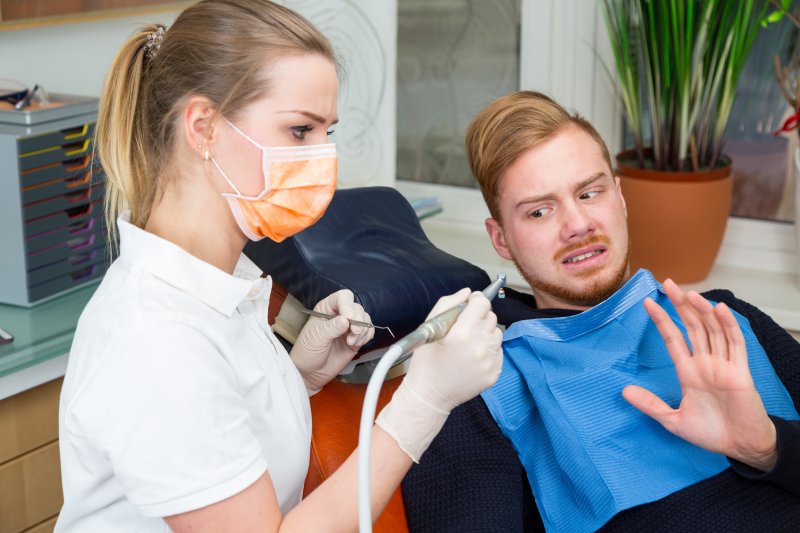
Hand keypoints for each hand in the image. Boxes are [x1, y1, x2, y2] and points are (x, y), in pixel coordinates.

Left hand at [290, 290, 373, 392]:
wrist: (310, 372)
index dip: (348, 305)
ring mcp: (348, 327)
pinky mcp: (355, 339)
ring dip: (362, 330)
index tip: (348, 318)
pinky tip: (356, 343)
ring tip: (351, 341)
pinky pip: (368, 332)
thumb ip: (332, 328)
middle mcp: (339, 315)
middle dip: (358, 320)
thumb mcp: (316, 337)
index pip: (342, 297)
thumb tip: (346, 320)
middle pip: (357, 308)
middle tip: (353, 332)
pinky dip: (366, 337)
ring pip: (365, 319)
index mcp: (326, 308)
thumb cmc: (307, 352)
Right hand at [404, 288, 503, 411]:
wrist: (430, 395)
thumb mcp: (429, 327)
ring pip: (497, 333)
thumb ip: (449, 304)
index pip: (482, 304)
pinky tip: (472, 356)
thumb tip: (468, 293)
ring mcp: (489, 362)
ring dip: (485, 333)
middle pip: (491, 317)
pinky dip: (488, 350)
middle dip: (478, 318)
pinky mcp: (494, 373)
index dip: (475, 302)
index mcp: (462, 334)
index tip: (469, 306)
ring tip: (468, 344)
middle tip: (464, 328)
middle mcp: (479, 347)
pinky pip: (498, 351)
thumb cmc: (426, 361)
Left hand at [623, 279, 776, 470]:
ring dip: (702, 310)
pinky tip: (718, 310)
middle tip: (668, 283)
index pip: (673, 338)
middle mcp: (706, 363)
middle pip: (692, 326)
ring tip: (689, 294)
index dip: (661, 320)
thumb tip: (624, 391)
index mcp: (689, 371)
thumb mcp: (673, 420)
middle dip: (680, 305)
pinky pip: (735, 343)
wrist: (740, 448)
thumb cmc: (711, 433)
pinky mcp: (740, 371)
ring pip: (712, 330)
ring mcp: (723, 365)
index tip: (647, 302)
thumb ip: (650, 405)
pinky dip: (728, 325)